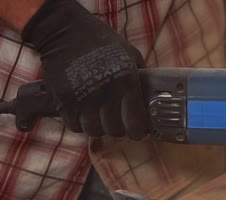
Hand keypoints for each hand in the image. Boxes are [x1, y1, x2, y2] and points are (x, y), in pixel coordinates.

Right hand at [21, 0, 147, 138]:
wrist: (65, 30)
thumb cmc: (102, 42)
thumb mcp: (130, 55)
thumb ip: (141, 77)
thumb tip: (151, 97)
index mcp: (126, 82)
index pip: (134, 124)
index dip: (138, 131)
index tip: (137, 129)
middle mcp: (105, 94)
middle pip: (114, 131)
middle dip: (119, 129)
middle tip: (118, 120)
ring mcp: (82, 99)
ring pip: (94, 130)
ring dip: (98, 126)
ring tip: (100, 115)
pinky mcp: (63, 101)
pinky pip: (74, 126)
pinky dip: (80, 123)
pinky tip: (84, 112)